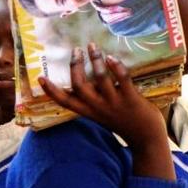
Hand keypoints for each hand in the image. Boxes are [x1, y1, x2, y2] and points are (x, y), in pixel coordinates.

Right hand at [39, 43, 174, 179]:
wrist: (147, 140)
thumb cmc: (125, 123)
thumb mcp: (104, 115)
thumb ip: (96, 99)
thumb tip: (89, 76)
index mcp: (90, 112)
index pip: (66, 102)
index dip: (52, 90)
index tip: (40, 77)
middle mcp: (98, 108)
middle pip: (79, 86)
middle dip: (75, 66)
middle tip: (76, 51)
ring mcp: (114, 103)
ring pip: (99, 79)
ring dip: (95, 60)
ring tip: (93, 47)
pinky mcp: (131, 99)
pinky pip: (122, 79)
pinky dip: (115, 66)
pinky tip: (112, 58)